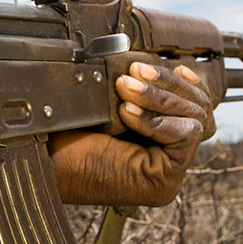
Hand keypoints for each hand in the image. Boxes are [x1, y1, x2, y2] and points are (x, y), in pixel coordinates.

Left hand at [49, 59, 216, 206]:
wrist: (44, 165)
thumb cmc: (64, 137)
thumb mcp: (104, 104)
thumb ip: (133, 88)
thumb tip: (146, 63)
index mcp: (158, 141)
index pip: (192, 105)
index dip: (182, 83)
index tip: (161, 65)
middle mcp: (168, 158)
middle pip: (197, 110)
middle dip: (167, 86)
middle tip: (132, 73)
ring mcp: (170, 172)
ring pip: (194, 120)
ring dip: (159, 98)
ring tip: (125, 89)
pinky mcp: (166, 180)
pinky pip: (184, 136)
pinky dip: (156, 119)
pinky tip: (127, 113)